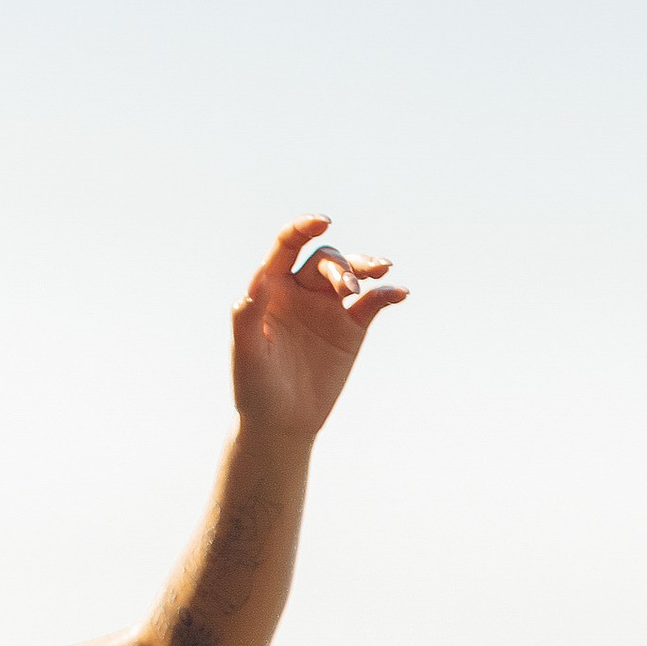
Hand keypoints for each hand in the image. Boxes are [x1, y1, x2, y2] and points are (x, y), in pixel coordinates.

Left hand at [230, 215, 408, 441]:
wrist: (282, 423)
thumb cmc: (256, 388)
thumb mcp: (247, 355)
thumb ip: (247, 319)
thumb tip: (253, 287)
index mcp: (272, 288)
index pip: (287, 247)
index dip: (302, 228)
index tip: (321, 223)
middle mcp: (301, 291)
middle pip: (326, 261)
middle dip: (340, 268)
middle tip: (348, 290)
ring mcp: (328, 307)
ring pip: (352, 274)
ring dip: (365, 269)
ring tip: (381, 273)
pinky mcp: (352, 328)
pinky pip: (374, 302)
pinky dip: (388, 294)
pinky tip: (399, 293)